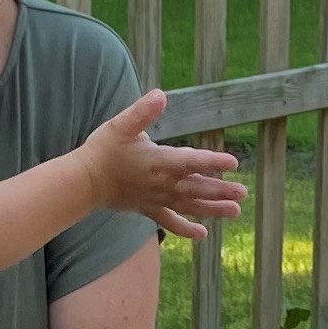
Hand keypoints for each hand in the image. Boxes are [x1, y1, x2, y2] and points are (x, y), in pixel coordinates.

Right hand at [76, 90, 241, 243]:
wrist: (84, 181)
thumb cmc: (103, 150)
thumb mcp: (121, 125)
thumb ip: (142, 111)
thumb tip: (160, 95)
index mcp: (158, 161)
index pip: (190, 161)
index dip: (211, 162)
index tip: (232, 163)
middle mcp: (161, 183)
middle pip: (196, 188)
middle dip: (220, 190)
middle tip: (243, 193)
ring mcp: (156, 199)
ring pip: (189, 206)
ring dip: (213, 209)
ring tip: (235, 211)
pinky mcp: (148, 209)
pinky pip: (170, 222)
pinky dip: (186, 229)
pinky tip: (203, 234)